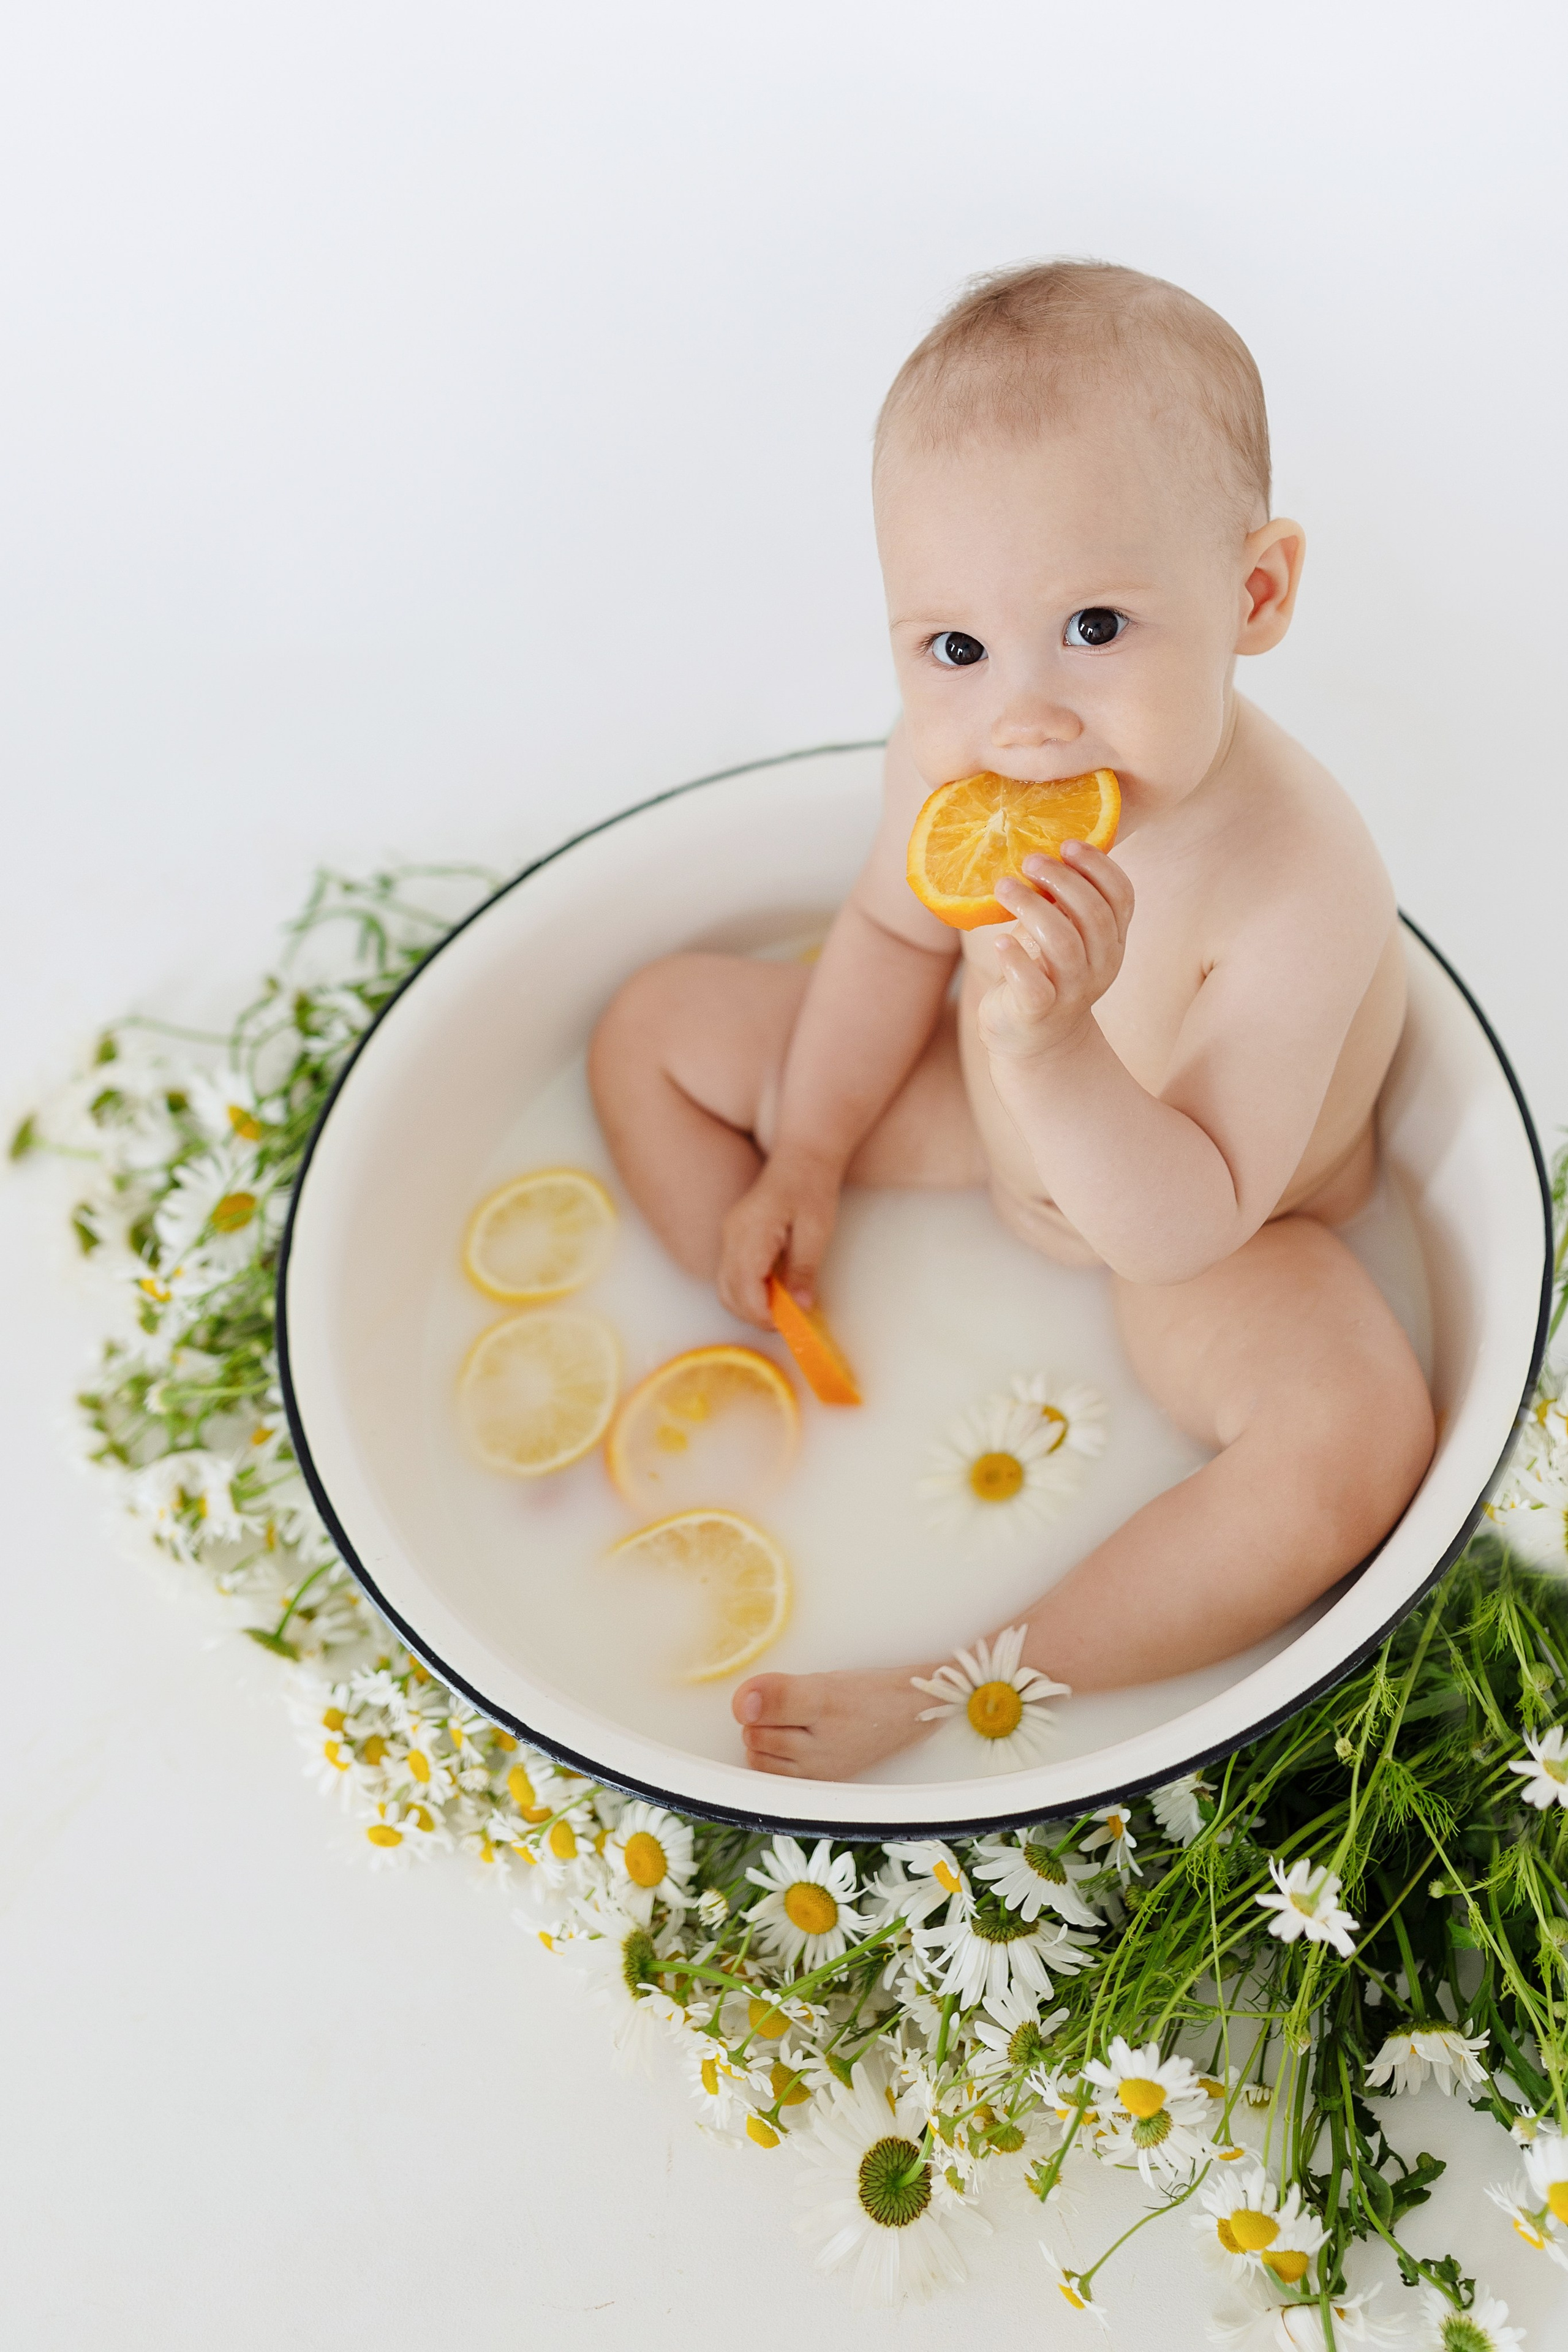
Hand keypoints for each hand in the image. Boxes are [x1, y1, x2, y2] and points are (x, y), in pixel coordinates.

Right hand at [717, 1147, 842, 1327]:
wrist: (801, 1159)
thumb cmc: (811, 1190)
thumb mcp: (816, 1232)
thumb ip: (804, 1270)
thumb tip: (801, 1307)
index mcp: (751, 1233)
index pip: (745, 1288)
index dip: (763, 1314)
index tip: (788, 1324)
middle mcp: (732, 1237)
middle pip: (729, 1293)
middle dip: (755, 1315)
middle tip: (787, 1321)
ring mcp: (729, 1237)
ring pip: (725, 1288)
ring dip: (749, 1306)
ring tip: (781, 1309)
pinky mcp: (733, 1239)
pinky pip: (731, 1275)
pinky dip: (747, 1292)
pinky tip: (772, 1291)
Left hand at [977, 840, 1133, 1064]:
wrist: (1036, 1042)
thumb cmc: (1044, 973)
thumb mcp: (1062, 933)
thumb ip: (1062, 900)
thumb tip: (1042, 846)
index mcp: (1112, 941)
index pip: (1122, 896)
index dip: (1098, 866)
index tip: (1067, 844)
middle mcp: (1101, 966)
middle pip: (1093, 914)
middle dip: (1061, 880)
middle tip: (1028, 860)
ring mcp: (1072, 992)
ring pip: (1062, 943)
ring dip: (1032, 908)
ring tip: (1004, 887)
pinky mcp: (1039, 1012)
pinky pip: (1032, 983)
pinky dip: (1014, 958)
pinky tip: (998, 941)